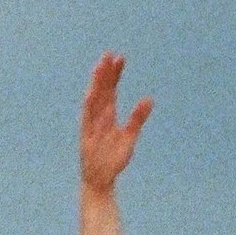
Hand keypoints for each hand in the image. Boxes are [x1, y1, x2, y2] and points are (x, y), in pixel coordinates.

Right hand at [80, 50, 152, 194]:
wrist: (100, 179)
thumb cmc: (113, 158)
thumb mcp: (130, 137)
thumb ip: (137, 118)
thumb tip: (149, 99)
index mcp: (108, 115)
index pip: (111, 90)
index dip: (115, 75)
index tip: (120, 58)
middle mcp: (98, 117)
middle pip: (102, 91)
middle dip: (105, 73)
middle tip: (110, 55)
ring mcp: (91, 125)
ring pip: (94, 99)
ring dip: (96, 84)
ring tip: (100, 67)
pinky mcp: (86, 135)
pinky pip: (87, 117)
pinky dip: (89, 105)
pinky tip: (92, 92)